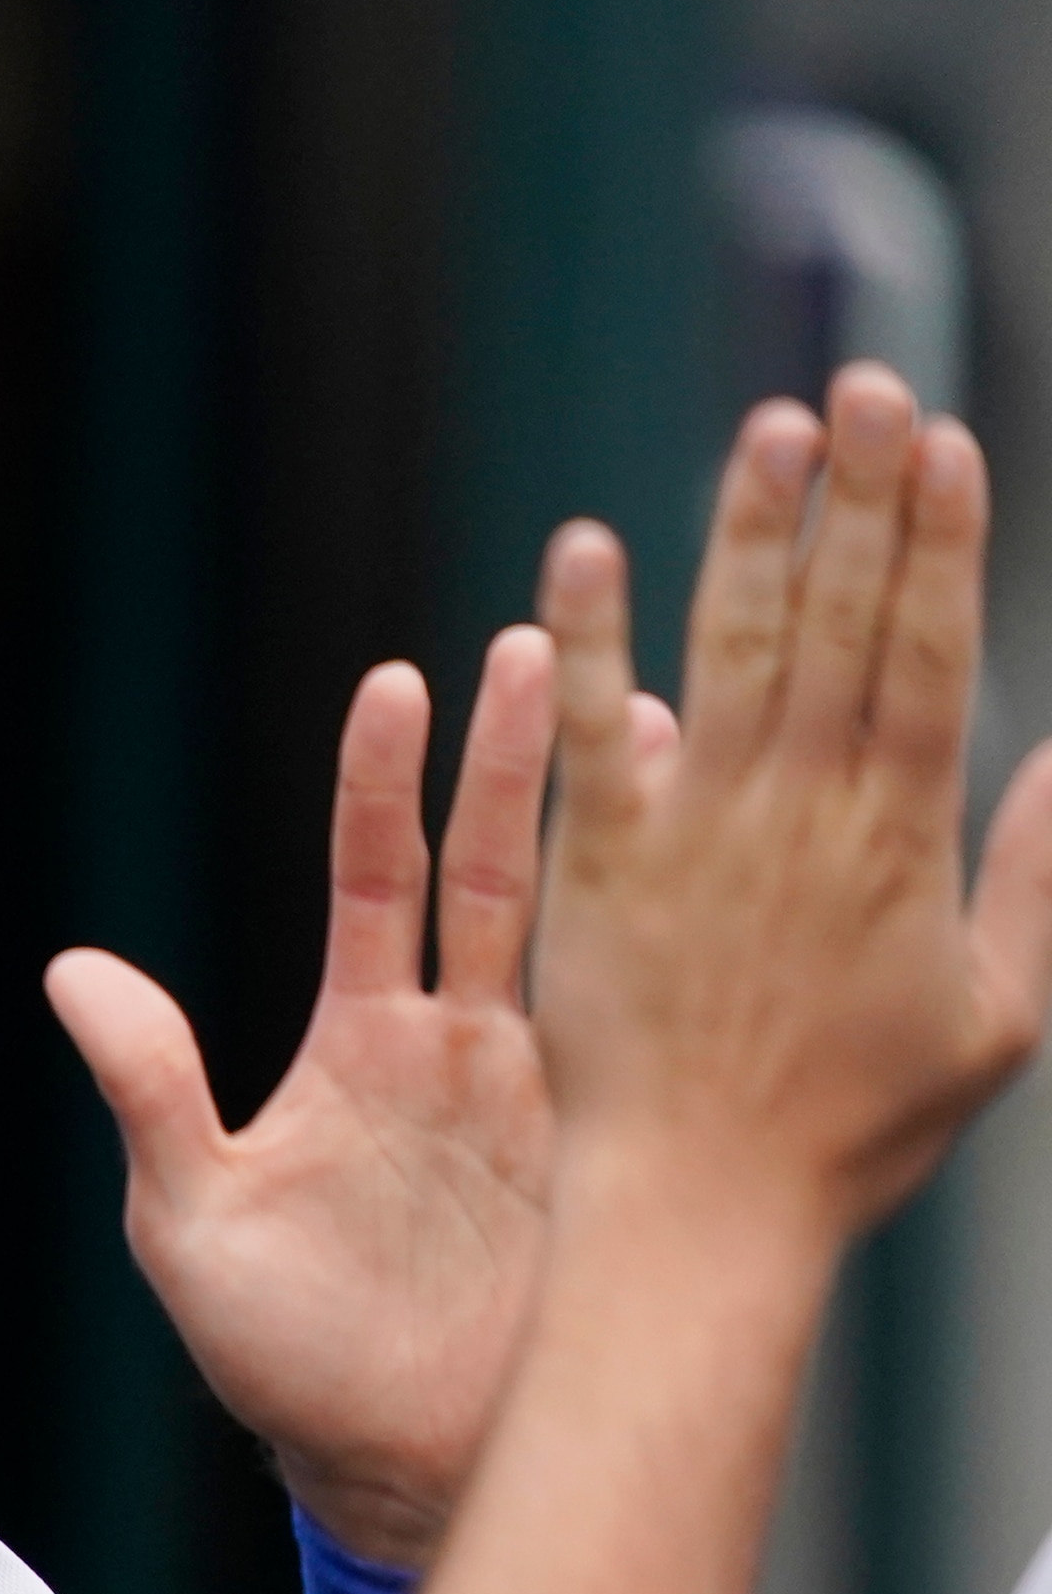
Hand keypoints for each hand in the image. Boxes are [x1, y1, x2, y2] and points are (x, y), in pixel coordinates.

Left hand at [54, 630, 639, 1565]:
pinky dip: (677, 934)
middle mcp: (462, 1045)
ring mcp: (549, 1088)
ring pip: (587, 922)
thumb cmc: (281, 1355)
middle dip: (519, 754)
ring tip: (651, 696)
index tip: (397, 680)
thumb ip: (151, 1090)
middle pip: (498, 866)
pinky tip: (710, 852)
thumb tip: (72, 968)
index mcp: (362, 1044)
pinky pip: (650, 1021)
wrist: (393, 1469)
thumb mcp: (192, 1219)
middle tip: (544, 637)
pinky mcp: (612, 1145)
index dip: (385, 783)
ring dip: (615, 815)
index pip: (376, 878)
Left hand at [530, 363, 1051, 1254]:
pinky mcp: (594, 869)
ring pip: (734, 651)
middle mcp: (804, 818)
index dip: (936, 543)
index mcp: (902, 841)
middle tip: (864, 382)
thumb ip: (1039, 881)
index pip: (929, 655)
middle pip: (844, 626)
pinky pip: (587, 734)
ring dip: (753, 534)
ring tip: (769, 428)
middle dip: (859, 500)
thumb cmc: (850, 1133)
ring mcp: (696, 837)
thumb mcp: (996, 1016)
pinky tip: (586, 546)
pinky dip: (588, 638)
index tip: (943, 443)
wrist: (703, 1211)